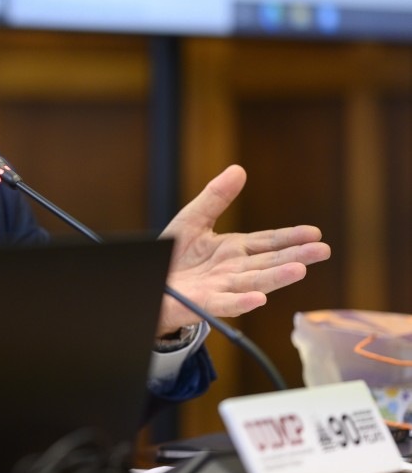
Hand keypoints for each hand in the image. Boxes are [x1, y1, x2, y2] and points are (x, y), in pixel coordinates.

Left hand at [155, 164, 330, 336]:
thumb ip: (216, 198)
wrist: (150, 279)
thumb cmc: (173, 253)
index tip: (315, 233)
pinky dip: (241, 302)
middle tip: (323, 251)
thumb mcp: (193, 219)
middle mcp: (234, 270)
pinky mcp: (204, 303)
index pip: (269, 242)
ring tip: (300, 270)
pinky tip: (258, 299)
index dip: (291, 237)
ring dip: (277, 277)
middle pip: (269, 262)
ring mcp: (222, 288)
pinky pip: (225, 303)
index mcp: (235, 249)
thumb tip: (239, 169)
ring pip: (254, 282)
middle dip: (296, 256)